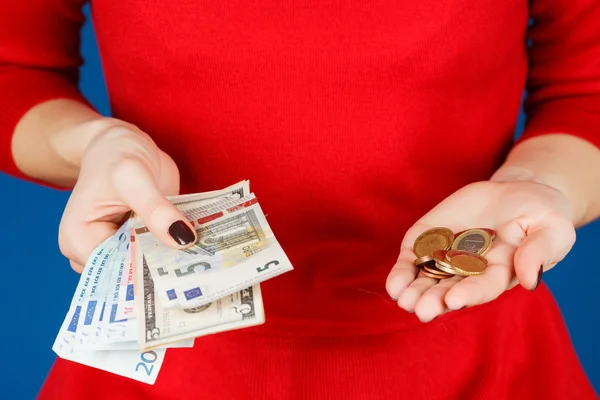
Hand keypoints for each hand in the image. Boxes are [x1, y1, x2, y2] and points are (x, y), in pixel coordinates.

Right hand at [58, 120, 196, 272]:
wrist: (122, 141)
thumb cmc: (115, 153)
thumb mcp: (133, 176)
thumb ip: (155, 209)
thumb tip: (183, 240)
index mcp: (78, 241)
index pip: (114, 272)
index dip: (147, 274)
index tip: (181, 275)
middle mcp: (95, 251)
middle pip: (132, 273)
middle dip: (163, 271)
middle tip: (200, 270)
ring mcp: (120, 247)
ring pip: (148, 266)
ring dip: (174, 262)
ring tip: (204, 262)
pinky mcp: (140, 241)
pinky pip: (160, 253)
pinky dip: (177, 249)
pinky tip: (202, 249)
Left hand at [385, 180, 575, 321]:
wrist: (516, 191)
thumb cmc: (540, 213)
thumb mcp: (551, 228)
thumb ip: (540, 251)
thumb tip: (530, 279)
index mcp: (500, 273)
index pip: (482, 288)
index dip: (468, 294)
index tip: (454, 300)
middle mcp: (469, 271)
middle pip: (449, 290)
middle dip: (434, 300)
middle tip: (422, 309)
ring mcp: (446, 256)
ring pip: (426, 280)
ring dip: (414, 292)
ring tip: (403, 299)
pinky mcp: (429, 240)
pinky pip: (412, 259)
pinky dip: (402, 272)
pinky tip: (395, 284)